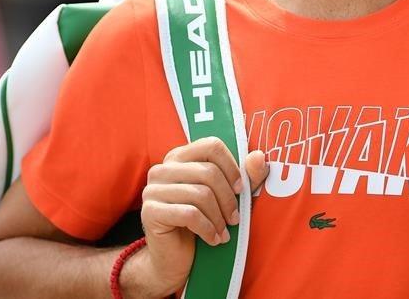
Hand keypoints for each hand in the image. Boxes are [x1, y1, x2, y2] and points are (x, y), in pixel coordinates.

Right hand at [133, 138, 267, 295]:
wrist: (175, 261)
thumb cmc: (203, 224)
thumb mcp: (228, 198)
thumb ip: (246, 177)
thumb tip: (259, 156)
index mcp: (179, 158)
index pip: (211, 146)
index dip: (231, 167)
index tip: (240, 189)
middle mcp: (162, 169)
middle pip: (208, 172)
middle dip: (228, 199)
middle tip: (235, 219)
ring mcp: (152, 189)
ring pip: (200, 194)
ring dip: (219, 218)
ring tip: (224, 232)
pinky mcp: (150, 211)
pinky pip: (189, 214)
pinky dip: (207, 229)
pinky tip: (213, 239)